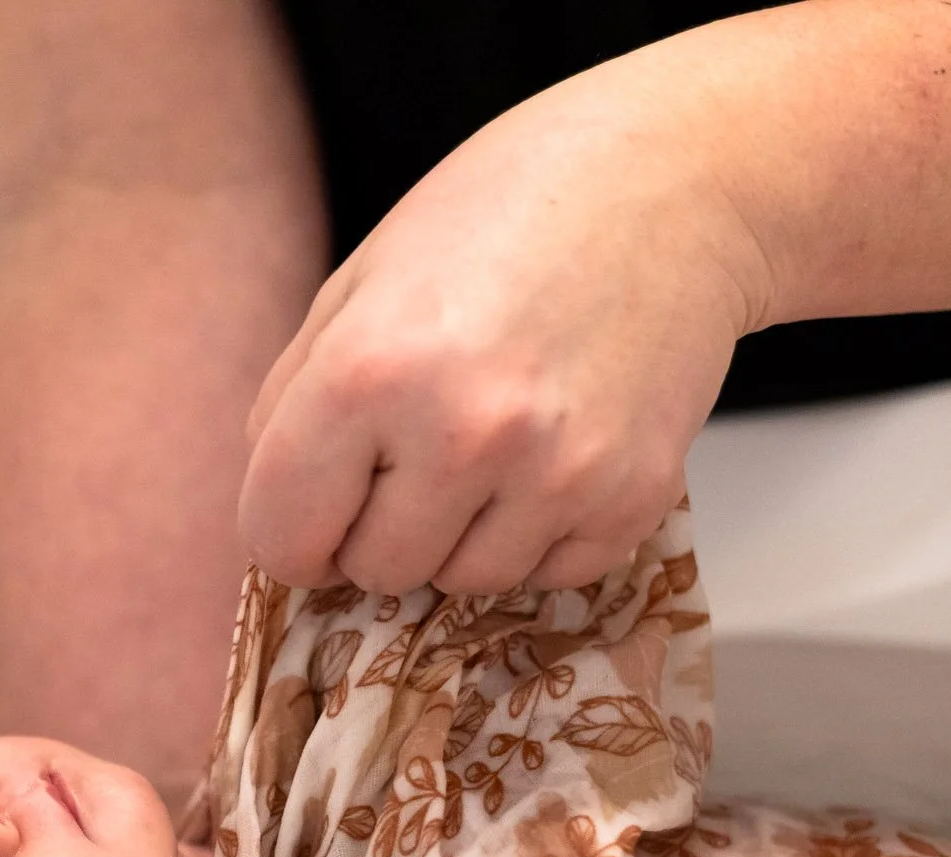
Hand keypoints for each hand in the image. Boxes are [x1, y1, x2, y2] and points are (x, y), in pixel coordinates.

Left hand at [237, 76, 772, 593]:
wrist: (675, 180)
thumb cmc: (503, 214)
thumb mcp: (359, 282)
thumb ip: (291, 406)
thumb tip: (275, 523)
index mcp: (367, 371)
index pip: (281, 536)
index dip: (290, 527)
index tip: (317, 505)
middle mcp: (462, 433)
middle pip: (374, 570)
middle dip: (380, 525)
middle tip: (419, 446)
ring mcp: (556, 474)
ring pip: (462, 581)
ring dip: (462, 532)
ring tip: (493, 435)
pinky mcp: (631, 498)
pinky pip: (547, 573)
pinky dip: (539, 531)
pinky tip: (552, 446)